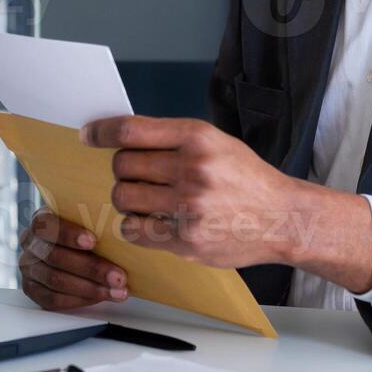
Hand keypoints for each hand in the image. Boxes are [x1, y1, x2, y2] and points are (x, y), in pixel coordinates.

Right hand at [18, 207, 129, 310]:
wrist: (71, 250)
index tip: (94, 241)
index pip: (47, 224)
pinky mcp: (33, 290)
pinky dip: (79, 300)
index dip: (69, 234)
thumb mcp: (87, 219)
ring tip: (116, 290)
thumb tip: (128, 221)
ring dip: (90, 288)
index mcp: (41, 221)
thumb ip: (97, 219)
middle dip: (90, 268)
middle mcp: (31, 244)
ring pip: (56, 280)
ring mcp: (29, 268)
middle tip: (118, 275)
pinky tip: (100, 297)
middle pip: (55, 256)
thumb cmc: (85, 232)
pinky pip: (53, 299)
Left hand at [80, 115, 304, 267]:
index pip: (131, 131)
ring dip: (128, 199)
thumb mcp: (216, 143)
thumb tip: (120, 138)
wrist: (283, 218)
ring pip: (123, 198)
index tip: (88, 135)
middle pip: (122, 165)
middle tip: (140, 177)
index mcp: (197, 138)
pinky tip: (152, 221)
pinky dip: (134, 225)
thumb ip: (174, 140)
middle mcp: (192, 169)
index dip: (101, 132)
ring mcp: (189, 207)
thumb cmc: (246, 178)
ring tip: (148, 200)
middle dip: (124, 171)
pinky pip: (134, 229)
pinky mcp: (186, 240)